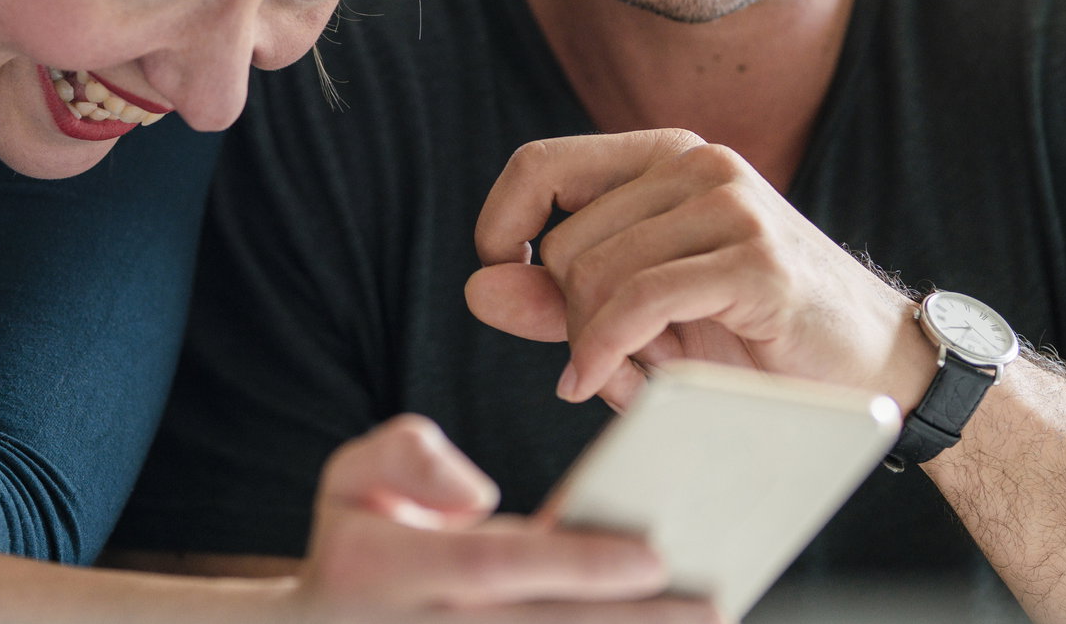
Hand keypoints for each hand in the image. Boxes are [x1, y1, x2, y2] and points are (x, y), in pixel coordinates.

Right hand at [295, 414, 715, 619]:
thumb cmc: (357, 537)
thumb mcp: (350, 475)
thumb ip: (406, 457)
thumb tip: (475, 494)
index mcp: (394, 570)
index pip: (498, 567)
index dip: (575, 565)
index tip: (650, 557)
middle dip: (634, 621)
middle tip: (715, 605)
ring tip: (709, 622)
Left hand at [464, 132, 936, 411]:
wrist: (877, 367)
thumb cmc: (752, 336)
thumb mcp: (641, 313)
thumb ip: (556, 296)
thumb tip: (477, 287)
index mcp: (663, 158)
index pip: (539, 166)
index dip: (501, 226)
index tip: (510, 285)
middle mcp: (696, 163)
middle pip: (563, 241)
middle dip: (571, 319)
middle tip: (616, 361)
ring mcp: (731, 205)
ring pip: (595, 274)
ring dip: (599, 346)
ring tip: (643, 374)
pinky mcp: (757, 261)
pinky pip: (639, 302)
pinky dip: (608, 352)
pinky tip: (609, 385)